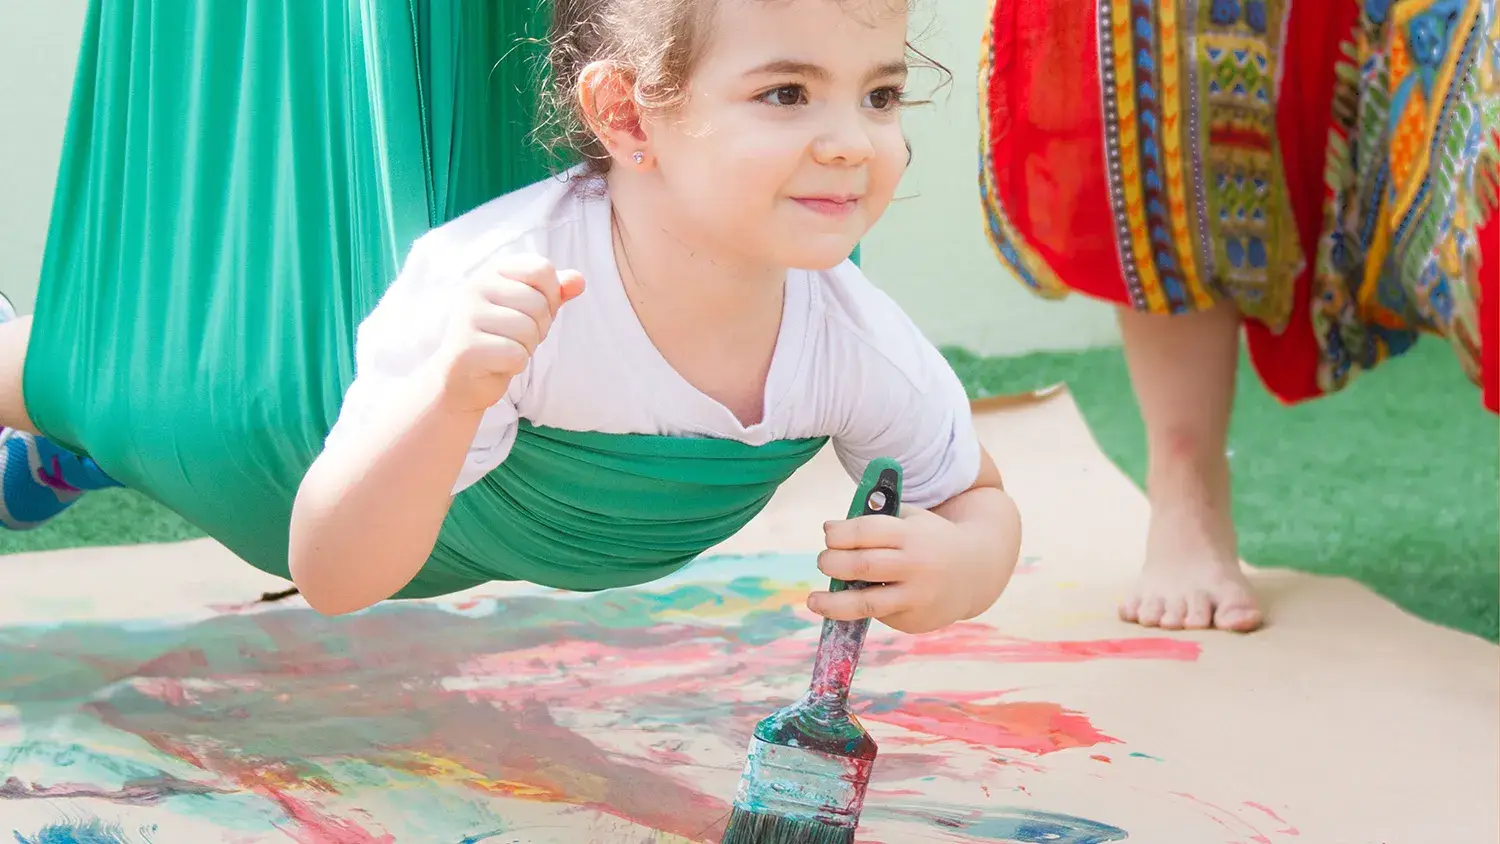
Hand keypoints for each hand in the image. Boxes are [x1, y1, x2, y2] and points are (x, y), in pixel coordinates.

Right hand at [439, 254, 585, 412]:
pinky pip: (516, 354)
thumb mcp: (530, 310)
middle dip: (539, 327)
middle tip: (516, 336)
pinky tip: (498, 363)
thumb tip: (579, 280)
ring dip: (527, 347)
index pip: (542, 269)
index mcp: (492, 271)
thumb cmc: (500, 338)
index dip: (551, 295)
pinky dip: (516, 364)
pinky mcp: (467, 347)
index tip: (532, 311)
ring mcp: (468, 316)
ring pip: (528, 330)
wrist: (463, 378)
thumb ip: (554, 292)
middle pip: (538, 303)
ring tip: (505, 348)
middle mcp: (475, 287)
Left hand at [810, 507, 999, 633]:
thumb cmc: (931, 539)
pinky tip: (860, 600)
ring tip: (813, 601)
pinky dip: (864, 607)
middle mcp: (915, 566)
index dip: (839, 533)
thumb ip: (876, 520)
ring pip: (866, 602)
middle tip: (823, 561)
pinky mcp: (915, 620)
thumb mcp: (912, 519)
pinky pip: (880, 614)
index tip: (828, 534)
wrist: (978, 571)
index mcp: (912, 534)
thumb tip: (830, 530)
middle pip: (861, 565)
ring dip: (833, 603)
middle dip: (832, 562)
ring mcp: (916, 596)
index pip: (866, 532)